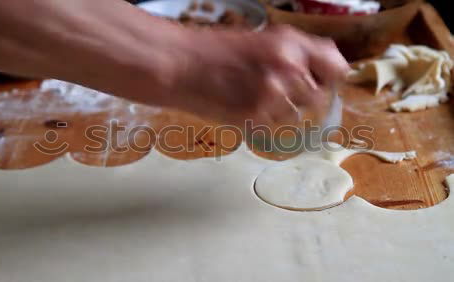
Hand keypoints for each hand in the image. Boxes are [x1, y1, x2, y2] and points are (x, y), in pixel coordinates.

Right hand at [162, 25, 349, 126]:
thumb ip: (300, 53)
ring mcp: (272, 96)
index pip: (337, 68)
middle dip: (303, 97)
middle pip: (319, 97)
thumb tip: (331, 70)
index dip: (329, 77)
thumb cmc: (217, 51)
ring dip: (282, 111)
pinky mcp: (256, 118)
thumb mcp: (265, 39)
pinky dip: (262, 121)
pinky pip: (274, 127)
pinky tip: (243, 106)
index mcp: (291, 44)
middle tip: (277, 91)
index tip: (319, 81)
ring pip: (297, 116)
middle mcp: (287, 68)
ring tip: (255, 97)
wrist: (180, 65)